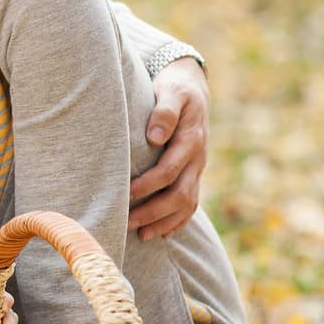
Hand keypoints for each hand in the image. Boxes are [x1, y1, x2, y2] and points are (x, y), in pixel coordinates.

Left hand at [129, 57, 208, 240]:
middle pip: (180, 195)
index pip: (169, 170)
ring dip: (165, 222)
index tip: (126, 194)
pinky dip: (178, 222)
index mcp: (190, 139)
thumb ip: (164, 111)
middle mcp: (197, 158)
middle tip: (128, 223)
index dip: (148, 186)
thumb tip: (154, 137)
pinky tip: (161, 234)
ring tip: (141, 236)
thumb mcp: (171, 91)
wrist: (192, 87)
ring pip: (187, 204)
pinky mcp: (193, 173)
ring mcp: (197, 168)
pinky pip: (191, 203)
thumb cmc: (175, 89)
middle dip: (154, 212)